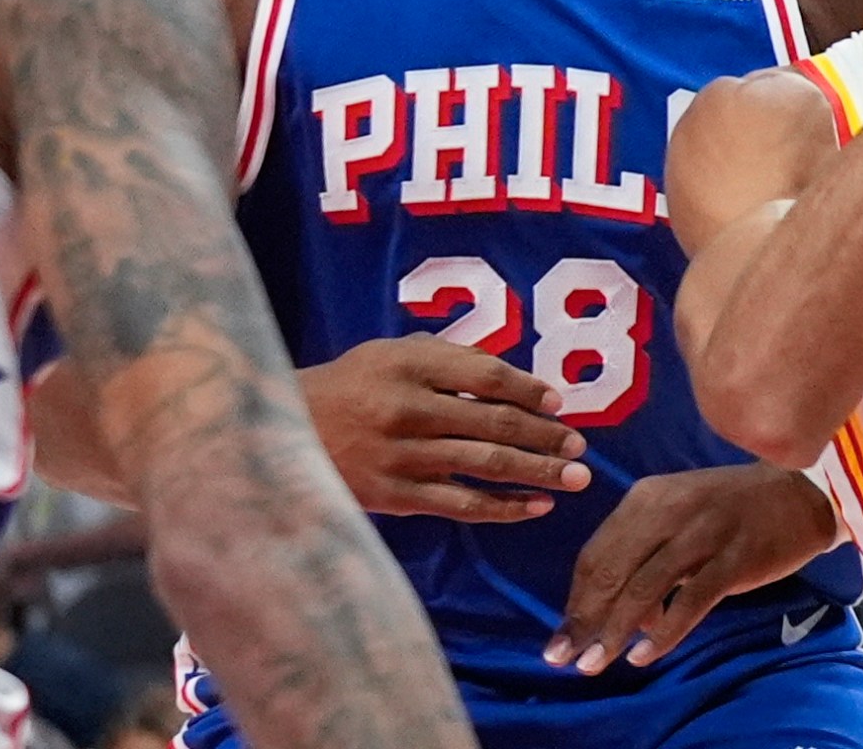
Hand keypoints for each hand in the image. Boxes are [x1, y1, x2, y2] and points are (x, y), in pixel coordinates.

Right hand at [301, 334, 590, 520]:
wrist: (281, 433)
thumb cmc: (350, 387)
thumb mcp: (390, 355)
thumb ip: (446, 360)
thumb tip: (513, 381)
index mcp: (408, 363)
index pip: (486, 375)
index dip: (529, 389)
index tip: (559, 402)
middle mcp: (407, 408)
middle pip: (494, 422)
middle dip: (546, 436)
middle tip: (581, 446)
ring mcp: (401, 455)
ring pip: (485, 465)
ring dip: (538, 472)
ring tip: (576, 478)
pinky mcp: (395, 496)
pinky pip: (461, 505)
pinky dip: (504, 508)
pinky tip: (537, 507)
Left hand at [543, 464, 837, 673]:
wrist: (797, 492)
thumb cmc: (729, 509)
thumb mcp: (676, 513)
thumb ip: (644, 553)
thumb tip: (622, 617)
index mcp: (647, 497)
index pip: (596, 553)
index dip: (575, 598)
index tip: (562, 633)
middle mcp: (668, 510)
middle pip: (611, 572)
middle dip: (583, 620)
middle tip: (564, 657)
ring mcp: (702, 533)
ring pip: (644, 588)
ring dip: (614, 632)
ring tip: (596, 664)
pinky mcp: (734, 558)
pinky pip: (690, 602)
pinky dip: (663, 633)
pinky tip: (644, 655)